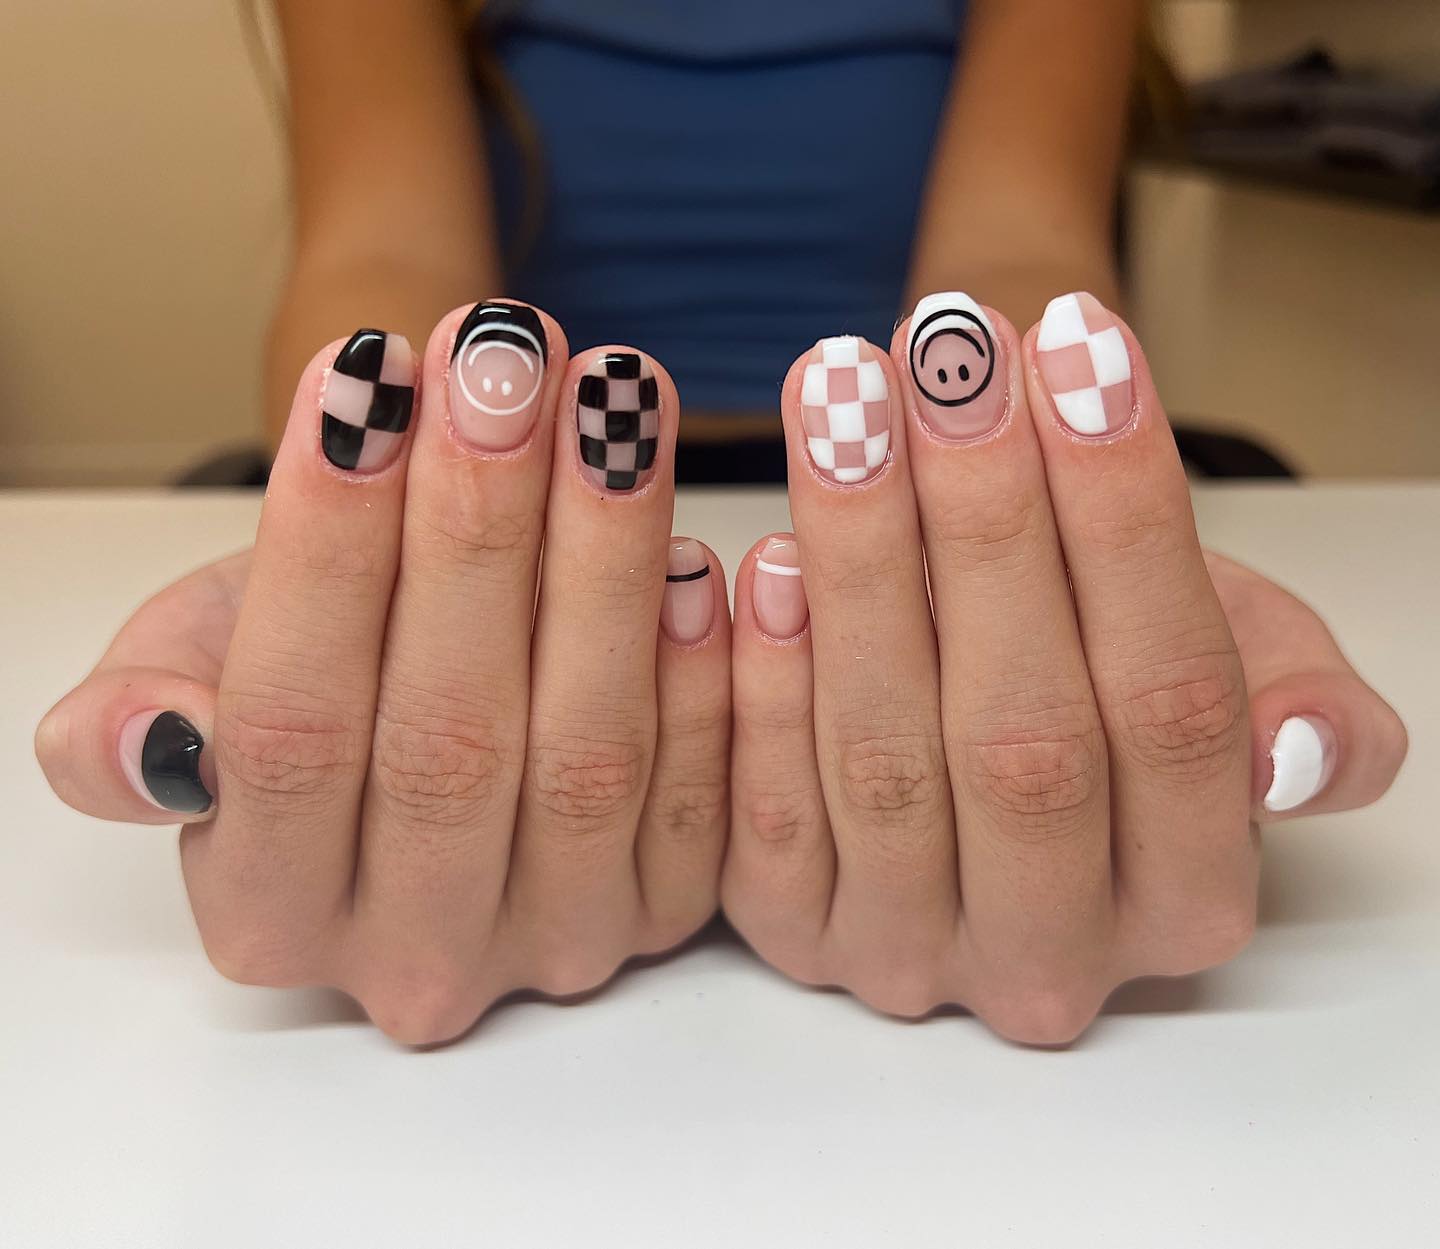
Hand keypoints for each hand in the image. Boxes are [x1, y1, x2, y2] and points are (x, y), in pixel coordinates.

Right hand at [36, 302, 730, 1044]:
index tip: (365, 373)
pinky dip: (702, 668)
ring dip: (605, 561)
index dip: (327, 548)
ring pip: (586, 755)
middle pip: (448, 742)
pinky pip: (699, 798)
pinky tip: (699, 542)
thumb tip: (153, 738)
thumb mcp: (186, 683)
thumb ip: (129, 727)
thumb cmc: (301, 676)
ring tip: (612, 397)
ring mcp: (552, 943)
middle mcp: (415, 956)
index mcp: (270, 912)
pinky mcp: (662, 913)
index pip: (292, 730)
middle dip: (477, 530)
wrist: (424, 707)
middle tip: (504, 360)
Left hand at [722, 292, 1405, 1044]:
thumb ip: (1292, 702)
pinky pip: (765, 817)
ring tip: (841, 397)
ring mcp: (913, 953)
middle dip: (985, 524)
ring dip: (859, 562)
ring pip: (885, 762)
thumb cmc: (1104, 681)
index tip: (1077, 348)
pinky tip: (764, 554)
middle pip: (1026, 736)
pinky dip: (764, 679)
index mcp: (1187, 900)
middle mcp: (1050, 955)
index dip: (1127, 520)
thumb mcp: (1236, 678)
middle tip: (943, 356)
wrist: (973, 731)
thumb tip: (1296, 744)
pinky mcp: (795, 932)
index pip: (1176, 707)